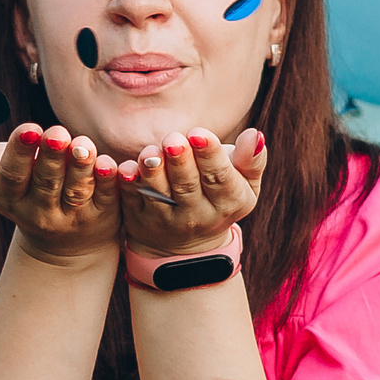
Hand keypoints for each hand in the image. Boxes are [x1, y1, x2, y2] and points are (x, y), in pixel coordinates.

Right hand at [0, 123, 119, 264]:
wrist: (60, 242)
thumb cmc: (22, 189)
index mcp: (9, 197)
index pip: (13, 175)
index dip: (21, 153)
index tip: (29, 129)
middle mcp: (39, 212)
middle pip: (46, 183)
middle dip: (52, 157)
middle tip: (58, 132)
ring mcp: (72, 218)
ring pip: (77, 192)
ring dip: (81, 168)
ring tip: (84, 145)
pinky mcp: (102, 217)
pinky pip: (107, 199)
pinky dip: (109, 182)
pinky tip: (110, 163)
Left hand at [119, 127, 265, 256]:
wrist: (187, 246)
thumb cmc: (219, 198)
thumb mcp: (244, 185)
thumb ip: (251, 160)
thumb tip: (254, 134)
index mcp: (228, 203)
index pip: (220, 178)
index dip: (210, 156)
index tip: (199, 134)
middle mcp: (197, 216)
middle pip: (188, 186)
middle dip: (180, 161)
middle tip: (172, 140)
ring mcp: (166, 221)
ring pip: (158, 196)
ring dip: (153, 173)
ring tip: (150, 153)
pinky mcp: (138, 220)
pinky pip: (131, 202)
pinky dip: (127, 185)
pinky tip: (125, 169)